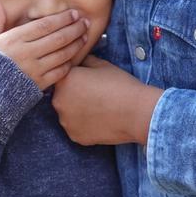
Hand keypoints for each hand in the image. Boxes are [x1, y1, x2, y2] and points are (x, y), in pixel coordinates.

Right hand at [0, 0, 92, 90]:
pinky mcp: (37, 86)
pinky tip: (74, 57)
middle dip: (74, 29)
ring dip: (76, 44)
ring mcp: (33, 71)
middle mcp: (26, 54)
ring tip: (84, 36)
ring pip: (61, 54)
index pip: (45, 25)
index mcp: (13, 40)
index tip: (74, 13)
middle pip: (58, 38)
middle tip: (85, 22)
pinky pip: (58, 73)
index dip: (62, 18)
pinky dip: (68, 64)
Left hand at [49, 55, 163, 146]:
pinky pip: (76, 127)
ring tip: (98, 107)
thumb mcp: (101, 64)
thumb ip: (85, 61)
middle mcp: (59, 101)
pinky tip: (100, 119)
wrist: (136, 112)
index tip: (88, 79)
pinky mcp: (75, 136)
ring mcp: (66, 122)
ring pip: (68, 113)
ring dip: (77, 110)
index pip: (63, 76)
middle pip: (62, 95)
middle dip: (74, 94)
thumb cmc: (120, 85)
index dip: (75, 76)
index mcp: (64, 80)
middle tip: (94, 93)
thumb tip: (79, 59)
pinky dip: (84, 124)